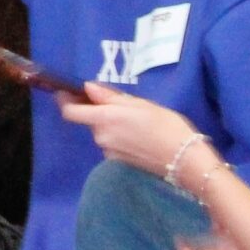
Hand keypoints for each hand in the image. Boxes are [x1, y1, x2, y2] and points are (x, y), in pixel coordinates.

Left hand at [58, 80, 203, 177]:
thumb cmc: (166, 126)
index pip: (70, 112)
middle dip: (96, 111)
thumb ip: (110, 97)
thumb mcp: (140, 104)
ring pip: (101, 131)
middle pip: (88, 120)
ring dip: (109, 123)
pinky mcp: (118, 161)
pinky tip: (137, 134)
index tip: (65, 92)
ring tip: (134, 119)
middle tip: (118, 103)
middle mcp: (101, 137)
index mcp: (105, 120)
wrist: (185, 159)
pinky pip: (111, 142)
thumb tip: (88, 88)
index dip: (64, 101)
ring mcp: (108, 151)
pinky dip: (117, 135)